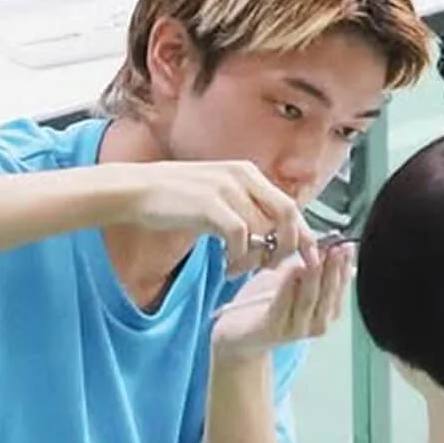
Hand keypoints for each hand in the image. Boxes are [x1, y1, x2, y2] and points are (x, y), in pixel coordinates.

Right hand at [119, 158, 316, 276]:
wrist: (136, 190)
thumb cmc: (174, 198)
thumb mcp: (216, 195)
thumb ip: (243, 208)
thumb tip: (269, 235)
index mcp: (247, 173)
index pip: (290, 205)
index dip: (304, 235)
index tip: (308, 259)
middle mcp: (243, 176)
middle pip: (288, 215)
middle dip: (288, 247)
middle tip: (271, 268)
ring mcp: (227, 188)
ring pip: (264, 230)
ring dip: (256, 259)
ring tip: (238, 269)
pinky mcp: (211, 204)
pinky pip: (241, 238)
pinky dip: (239, 258)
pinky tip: (227, 267)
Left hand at [210, 240, 354, 359]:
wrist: (240, 336)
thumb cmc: (264, 307)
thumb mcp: (291, 281)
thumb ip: (310, 267)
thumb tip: (332, 246)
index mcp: (325, 313)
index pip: (340, 287)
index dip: (344, 265)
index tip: (346, 244)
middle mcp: (315, 324)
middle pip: (328, 293)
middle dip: (333, 267)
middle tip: (336, 246)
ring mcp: (295, 329)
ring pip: (309, 299)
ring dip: (315, 274)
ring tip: (319, 254)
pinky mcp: (273, 329)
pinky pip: (283, 305)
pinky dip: (289, 287)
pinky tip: (294, 269)